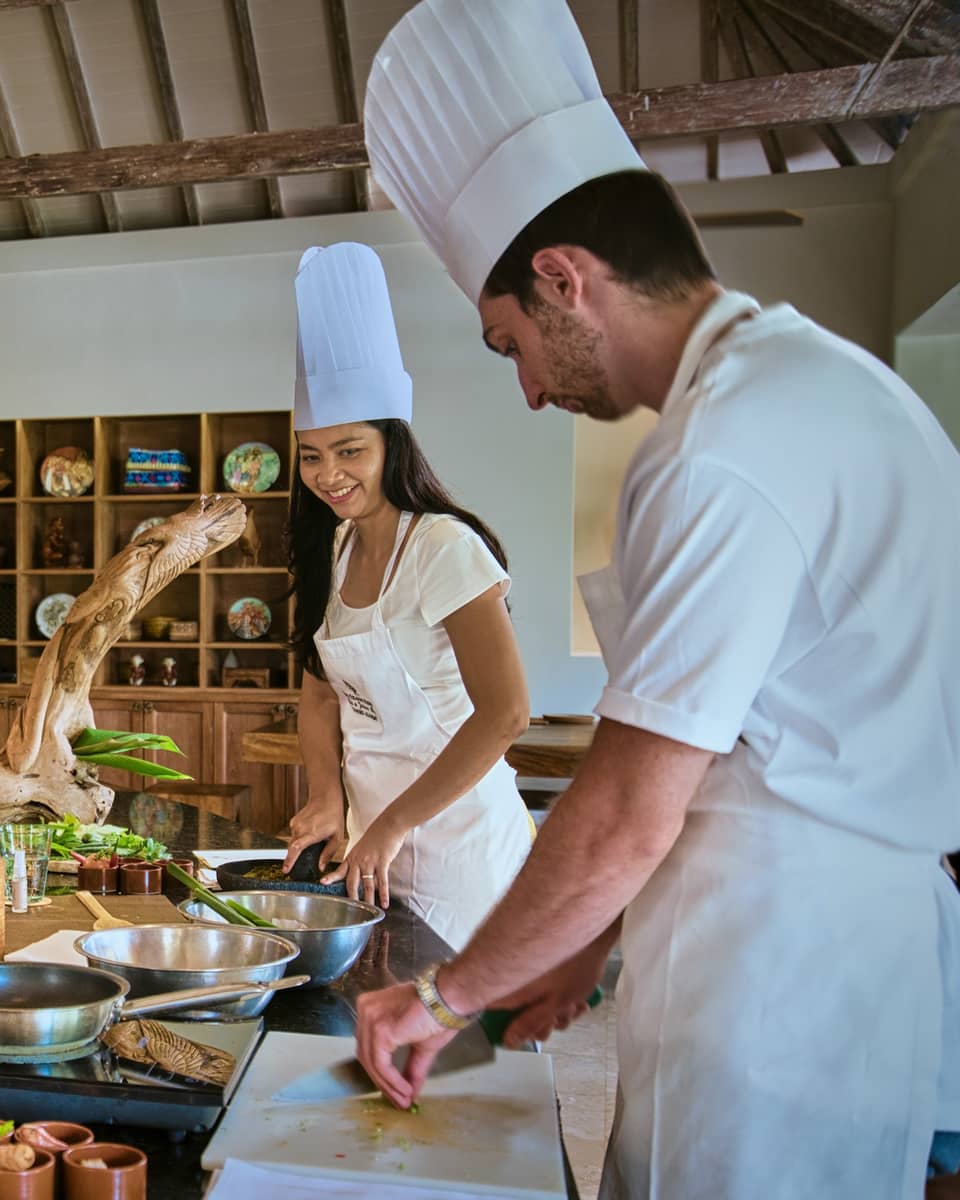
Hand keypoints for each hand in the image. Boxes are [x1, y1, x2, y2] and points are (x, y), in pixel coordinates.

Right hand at [283, 798, 344, 873]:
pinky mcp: (293, 822)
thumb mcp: (337, 837)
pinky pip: (294, 835)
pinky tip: (309, 834)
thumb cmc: (333, 816)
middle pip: (291, 848)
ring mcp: (295, 824)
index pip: (297, 847)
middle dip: (292, 858)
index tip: (286, 869)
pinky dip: (299, 838)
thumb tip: (321, 867)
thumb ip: (328, 854)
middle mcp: (301, 828)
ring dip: (299, 846)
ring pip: (293, 842)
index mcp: (312, 833)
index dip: (290, 859)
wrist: (326, 798)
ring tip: (312, 842)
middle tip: (294, 867)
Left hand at [320, 815, 405, 906]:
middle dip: (351, 898)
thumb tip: (361, 872)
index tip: (322, 883)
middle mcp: (359, 861)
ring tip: (369, 910)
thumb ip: (359, 860)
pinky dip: (384, 894)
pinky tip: (384, 903)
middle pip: (352, 883)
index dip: (331, 877)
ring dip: (368, 900)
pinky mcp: (382, 862)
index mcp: (352, 857)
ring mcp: (370, 862)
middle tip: (351, 909)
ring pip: (367, 885)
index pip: (340, 870)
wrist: (388, 824)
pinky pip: (382, 882)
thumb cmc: (377, 835)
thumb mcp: (363, 847)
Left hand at [355, 982, 457, 1107]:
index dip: (380, 1073)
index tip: (396, 1093)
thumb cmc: (438, 1014)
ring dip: (388, 1086)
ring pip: (372, 1062)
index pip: (368, 1046)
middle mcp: (365, 1009)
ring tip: (405, 1100)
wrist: (450, 999)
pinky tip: (406, 1091)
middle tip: (400, 1101)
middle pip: (366, 1055)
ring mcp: (370, 1019)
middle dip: (382, 1082)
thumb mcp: (420, 1045)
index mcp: (371, 1007)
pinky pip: (381, 1064)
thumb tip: (410, 1096)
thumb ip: (410, 1068)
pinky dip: (392, 1081)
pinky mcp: (380, 1031)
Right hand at [491, 939, 608, 1046]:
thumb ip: (530, 1023)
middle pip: (517, 1013)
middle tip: (557, 1020)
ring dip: (557, 1012)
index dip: (502, 1027)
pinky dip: (561, 999)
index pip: (489, 1009)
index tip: (520, 1036)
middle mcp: (515, 977)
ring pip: (536, 1005)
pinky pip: (546, 993)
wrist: (595, 935)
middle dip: (542, 1022)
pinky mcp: (543, 971)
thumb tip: (509, 1040)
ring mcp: (530, 973)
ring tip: (572, 1004)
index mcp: (511, 984)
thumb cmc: (576, 965)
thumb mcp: (555, 1002)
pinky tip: (576, 999)